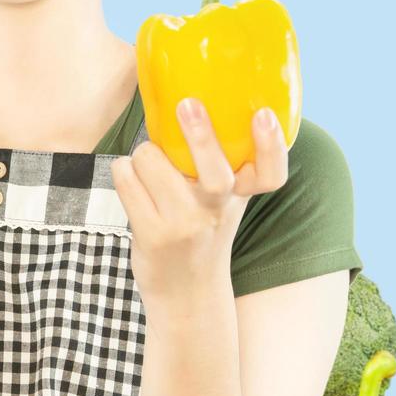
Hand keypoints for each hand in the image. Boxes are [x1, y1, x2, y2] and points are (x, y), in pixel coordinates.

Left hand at [109, 99, 289, 310]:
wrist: (186, 293)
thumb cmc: (202, 230)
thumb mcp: (225, 202)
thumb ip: (223, 166)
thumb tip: (196, 101)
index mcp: (241, 197)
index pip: (271, 172)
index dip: (272, 144)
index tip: (263, 114)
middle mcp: (216, 211)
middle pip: (213, 168)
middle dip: (199, 133)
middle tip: (188, 105)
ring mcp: (184, 225)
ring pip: (150, 159)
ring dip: (142, 155)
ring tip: (148, 171)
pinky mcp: (151, 234)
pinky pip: (125, 176)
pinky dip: (123, 171)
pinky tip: (132, 182)